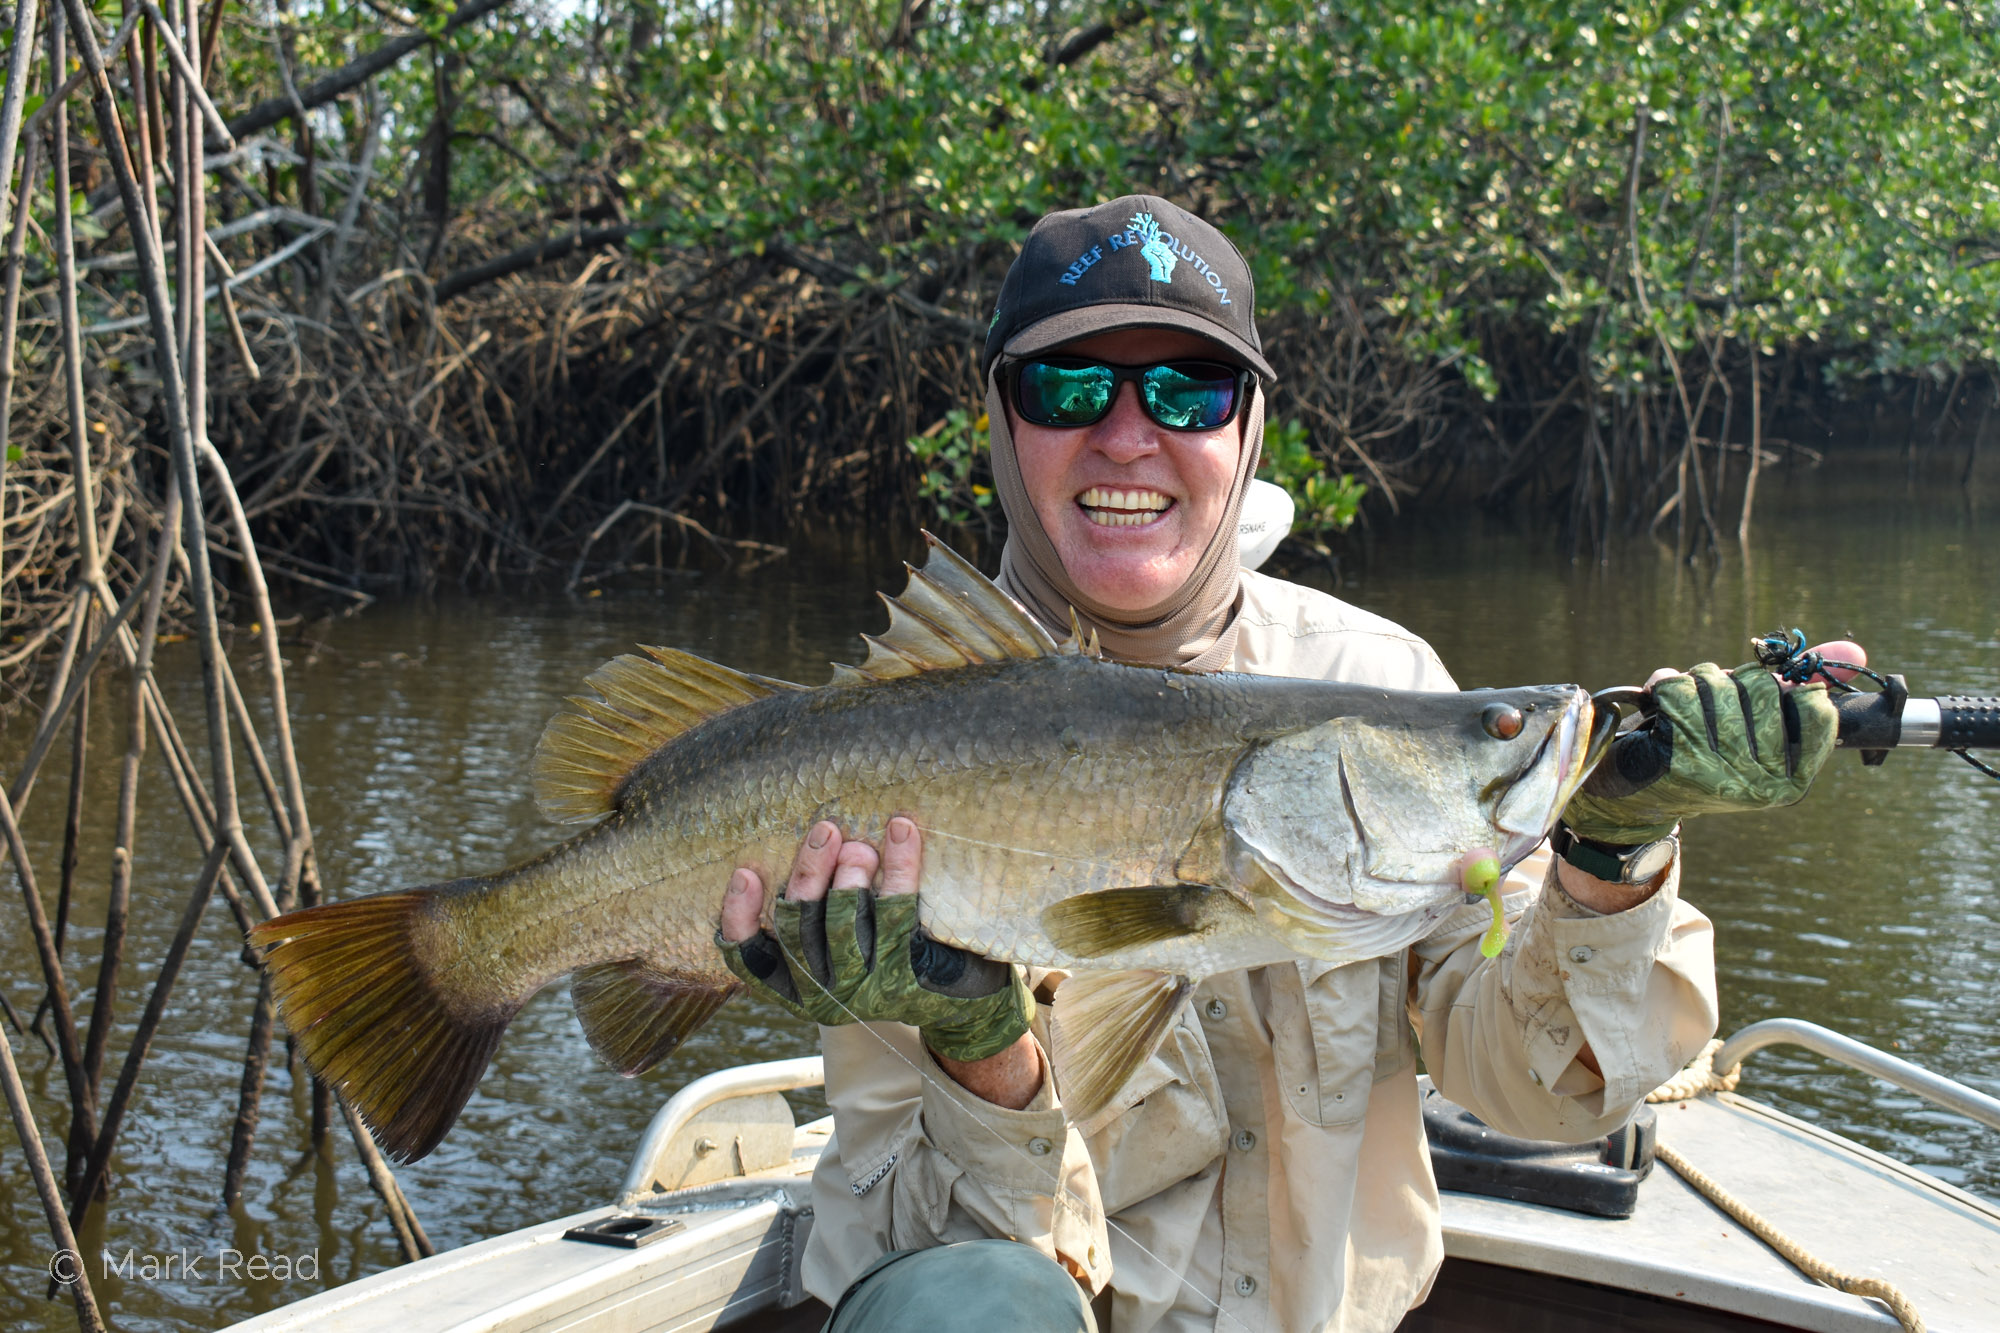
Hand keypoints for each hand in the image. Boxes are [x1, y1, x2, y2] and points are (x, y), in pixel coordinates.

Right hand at [716, 817, 1031, 1063]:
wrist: (960, 1006)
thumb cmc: (885, 958)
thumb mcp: (838, 947)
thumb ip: (814, 908)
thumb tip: (818, 837)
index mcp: (794, 989)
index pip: (751, 960)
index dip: (739, 917)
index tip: (744, 872)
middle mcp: (823, 995)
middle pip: (799, 929)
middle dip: (808, 874)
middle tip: (825, 830)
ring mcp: (864, 989)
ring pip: (841, 925)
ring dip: (848, 877)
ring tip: (860, 843)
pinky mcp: (907, 975)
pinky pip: (898, 915)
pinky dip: (900, 868)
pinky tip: (901, 833)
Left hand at [1562, 644, 1856, 844]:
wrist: (1632, 799)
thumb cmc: (1700, 756)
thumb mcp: (1756, 730)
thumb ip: (1803, 692)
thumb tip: (1853, 650)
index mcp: (1791, 780)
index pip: (1816, 709)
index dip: (1785, 688)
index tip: (1760, 700)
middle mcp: (1761, 783)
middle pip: (1762, 685)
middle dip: (1731, 681)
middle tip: (1711, 706)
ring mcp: (1721, 772)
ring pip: (1717, 681)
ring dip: (1695, 683)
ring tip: (1684, 711)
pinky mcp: (1678, 758)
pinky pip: (1678, 689)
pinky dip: (1663, 688)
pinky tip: (1658, 712)